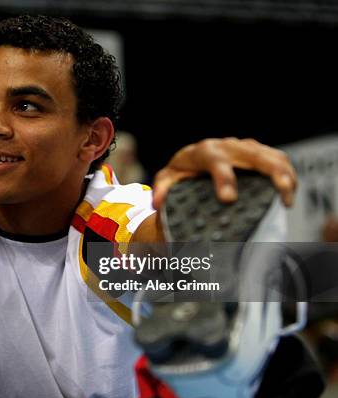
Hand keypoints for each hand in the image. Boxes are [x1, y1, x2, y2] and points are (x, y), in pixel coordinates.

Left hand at [152, 137, 296, 209]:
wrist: (193, 161)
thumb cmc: (181, 173)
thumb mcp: (167, 180)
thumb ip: (162, 189)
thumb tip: (157, 202)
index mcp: (204, 151)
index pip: (215, 160)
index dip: (224, 177)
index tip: (229, 198)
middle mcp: (228, 145)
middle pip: (252, 154)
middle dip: (270, 172)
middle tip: (280, 193)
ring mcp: (246, 148)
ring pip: (271, 155)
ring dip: (284, 173)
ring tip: (287, 198)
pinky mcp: (258, 153)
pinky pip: (279, 159)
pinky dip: (288, 174)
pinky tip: (288, 194)